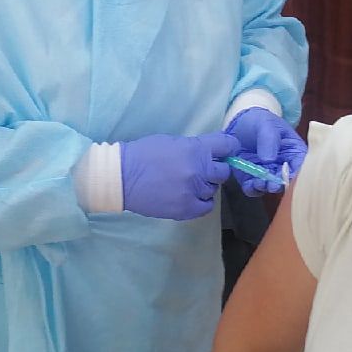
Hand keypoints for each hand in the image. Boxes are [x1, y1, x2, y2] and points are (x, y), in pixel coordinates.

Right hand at [120, 132, 239, 219]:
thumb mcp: (171, 142)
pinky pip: (206, 206)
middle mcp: (199, 169)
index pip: (228, 145)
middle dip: (215, 170)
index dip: (229, 149)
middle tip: (201, 171)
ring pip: (213, 190)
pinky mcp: (186, 208)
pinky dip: (200, 202)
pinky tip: (188, 197)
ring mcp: (194, 190)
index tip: (225, 153)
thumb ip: (193, 147)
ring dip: (204, 187)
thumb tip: (209, 153)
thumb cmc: (143, 154)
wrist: (122, 177)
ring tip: (187, 185)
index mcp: (195, 148)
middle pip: (223, 172)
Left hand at [224, 109, 306, 195]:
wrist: (239, 124)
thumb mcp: (266, 124)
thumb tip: (269, 160)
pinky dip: (252, 189)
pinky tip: (249, 183)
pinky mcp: (252, 179)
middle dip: (280, 184)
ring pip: (271, 187)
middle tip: (272, 184)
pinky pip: (254, 189)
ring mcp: (268, 174)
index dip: (297, 174)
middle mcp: (284, 167)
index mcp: (294, 152)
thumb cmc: (260, 122)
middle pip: (287, 181)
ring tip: (259, 182)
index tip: (288, 177)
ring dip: (266, 187)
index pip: (301, 166)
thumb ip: (270, 139)